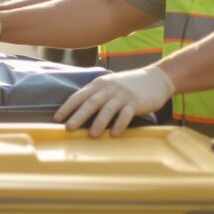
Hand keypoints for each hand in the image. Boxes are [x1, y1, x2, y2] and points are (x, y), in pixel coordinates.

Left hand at [54, 65, 176, 137]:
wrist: (156, 78)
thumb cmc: (129, 85)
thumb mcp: (110, 85)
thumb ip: (96, 95)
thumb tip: (77, 112)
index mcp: (99, 84)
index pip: (79, 96)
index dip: (67, 107)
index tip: (57, 119)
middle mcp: (109, 88)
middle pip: (91, 103)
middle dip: (78, 116)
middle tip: (68, 128)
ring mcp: (123, 95)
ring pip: (107, 109)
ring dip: (98, 122)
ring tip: (91, 135)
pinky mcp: (136, 102)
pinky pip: (126, 114)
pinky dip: (120, 124)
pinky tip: (115, 134)